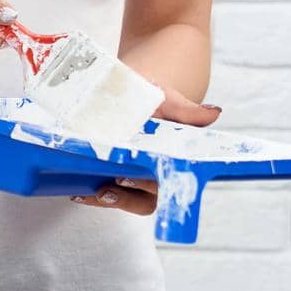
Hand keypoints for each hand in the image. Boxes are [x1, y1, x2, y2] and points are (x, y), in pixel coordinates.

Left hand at [71, 81, 222, 214]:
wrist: (130, 90)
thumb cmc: (154, 99)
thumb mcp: (167, 100)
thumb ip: (187, 111)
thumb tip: (214, 113)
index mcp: (174, 158)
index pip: (171, 180)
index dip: (152, 184)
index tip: (130, 178)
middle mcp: (156, 173)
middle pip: (148, 196)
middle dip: (129, 195)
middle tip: (109, 184)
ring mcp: (134, 177)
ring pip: (128, 200)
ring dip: (111, 200)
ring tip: (91, 193)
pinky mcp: (112, 177)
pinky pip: (106, 195)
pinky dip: (91, 196)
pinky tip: (77, 193)